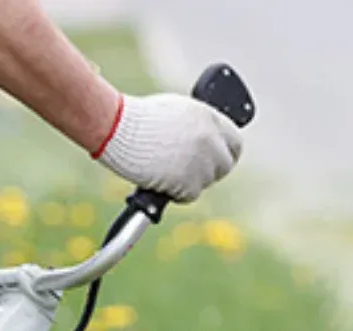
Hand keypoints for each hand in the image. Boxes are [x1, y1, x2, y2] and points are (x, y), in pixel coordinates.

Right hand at [93, 93, 243, 202]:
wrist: (117, 128)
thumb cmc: (137, 119)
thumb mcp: (176, 113)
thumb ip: (196, 126)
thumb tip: (205, 143)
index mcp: (209, 117)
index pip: (235, 143)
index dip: (224, 154)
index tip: (215, 162)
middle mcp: (210, 138)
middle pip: (225, 166)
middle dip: (209, 172)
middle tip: (188, 173)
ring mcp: (200, 161)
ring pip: (206, 182)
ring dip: (188, 181)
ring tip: (164, 171)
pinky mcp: (188, 181)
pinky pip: (189, 195)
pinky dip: (175, 193)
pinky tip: (159, 180)